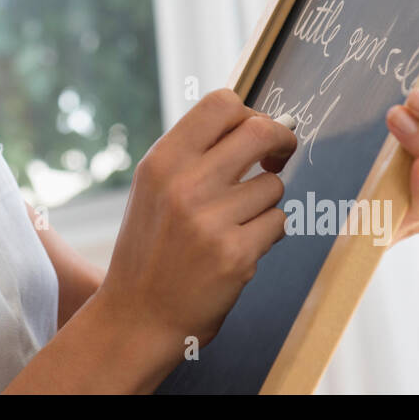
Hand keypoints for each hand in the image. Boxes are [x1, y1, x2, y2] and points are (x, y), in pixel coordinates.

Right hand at [95, 88, 297, 352]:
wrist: (137, 315)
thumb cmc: (151, 247)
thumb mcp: (154, 187)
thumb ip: (195, 153)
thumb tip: (261, 123)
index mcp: (162, 160)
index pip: (221, 103)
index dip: (249, 113)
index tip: (254, 132)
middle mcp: (184, 184)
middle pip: (260, 131)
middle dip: (281, 140)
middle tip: (279, 155)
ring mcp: (211, 220)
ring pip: (273, 185)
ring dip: (264, 201)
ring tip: (234, 223)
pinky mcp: (235, 255)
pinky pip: (278, 222)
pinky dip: (266, 233)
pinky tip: (237, 247)